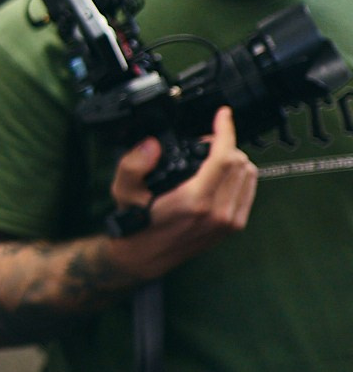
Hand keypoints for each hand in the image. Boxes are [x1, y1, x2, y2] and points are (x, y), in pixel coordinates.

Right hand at [109, 107, 257, 282]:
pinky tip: (221, 174)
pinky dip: (240, 175)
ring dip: (235, 159)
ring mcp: (229, 220)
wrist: (145, 256)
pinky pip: (249, 189)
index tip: (222, 115)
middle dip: (225, 144)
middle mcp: (218, 212)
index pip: (224, 157)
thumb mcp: (122, 191)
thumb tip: (152, 144)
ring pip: (248, 174)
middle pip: (239, 162)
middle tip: (205, 142)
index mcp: (194, 201)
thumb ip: (133, 164)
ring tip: (213, 157)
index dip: (226, 130)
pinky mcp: (234, 226)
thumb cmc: (136, 224)